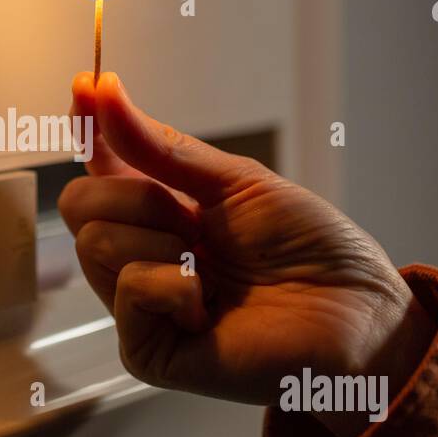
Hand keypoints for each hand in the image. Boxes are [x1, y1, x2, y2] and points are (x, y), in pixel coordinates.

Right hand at [58, 72, 434, 436]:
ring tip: (211, 268)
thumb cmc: (313, 250)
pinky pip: (127, 291)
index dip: (89, 125)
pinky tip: (208, 303)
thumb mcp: (236, 182)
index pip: (102, 166)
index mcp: (164, 213)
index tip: (86, 86)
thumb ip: (161, 147)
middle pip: (81, 205)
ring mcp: (142, 305)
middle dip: (136, 196)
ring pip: (94, 243)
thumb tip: (104, 96)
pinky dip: (171, 286)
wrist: (357, 313)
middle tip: (194, 221)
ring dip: (160, 242)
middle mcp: (144, 256)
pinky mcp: (148, 350)